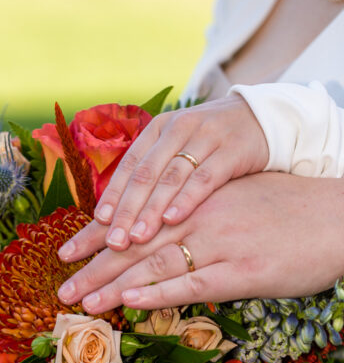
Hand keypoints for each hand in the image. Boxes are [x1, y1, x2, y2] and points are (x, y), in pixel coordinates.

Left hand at [57, 173, 343, 311]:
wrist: (337, 219)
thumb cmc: (287, 212)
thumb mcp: (234, 201)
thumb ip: (196, 213)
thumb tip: (162, 231)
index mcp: (194, 199)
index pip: (136, 218)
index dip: (97, 237)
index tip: (66, 253)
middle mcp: (200, 218)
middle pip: (136, 244)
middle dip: (94, 266)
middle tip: (62, 288)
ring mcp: (221, 244)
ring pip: (156, 265)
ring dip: (115, 285)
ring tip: (83, 301)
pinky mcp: (242, 272)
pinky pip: (192, 282)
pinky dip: (159, 292)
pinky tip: (130, 300)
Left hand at [59, 95, 268, 257]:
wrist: (265, 120)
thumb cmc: (212, 148)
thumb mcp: (179, 153)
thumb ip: (152, 177)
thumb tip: (115, 216)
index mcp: (158, 130)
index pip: (129, 166)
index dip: (113, 195)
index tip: (98, 224)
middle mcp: (177, 130)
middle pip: (145, 174)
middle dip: (127, 210)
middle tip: (112, 242)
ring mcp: (206, 137)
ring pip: (171, 177)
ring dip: (151, 209)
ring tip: (136, 238)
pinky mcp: (232, 149)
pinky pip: (205, 177)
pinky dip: (187, 199)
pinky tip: (172, 220)